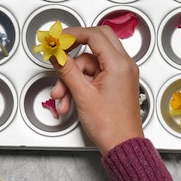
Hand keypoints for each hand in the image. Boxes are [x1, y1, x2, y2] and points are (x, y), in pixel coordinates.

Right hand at [49, 25, 143, 153]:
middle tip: (61, 52)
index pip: (94, 35)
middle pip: (97, 41)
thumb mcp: (83, 95)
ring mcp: (120, 74)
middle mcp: (123, 65)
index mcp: (119, 64)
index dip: (74, 34)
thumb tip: (57, 54)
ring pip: (91, 62)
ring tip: (61, 96)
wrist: (122, 147)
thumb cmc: (111, 126)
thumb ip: (67, 70)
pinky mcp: (116, 82)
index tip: (59, 38)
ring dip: (73, 76)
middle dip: (75, 48)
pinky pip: (94, 74)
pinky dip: (80, 84)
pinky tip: (69, 99)